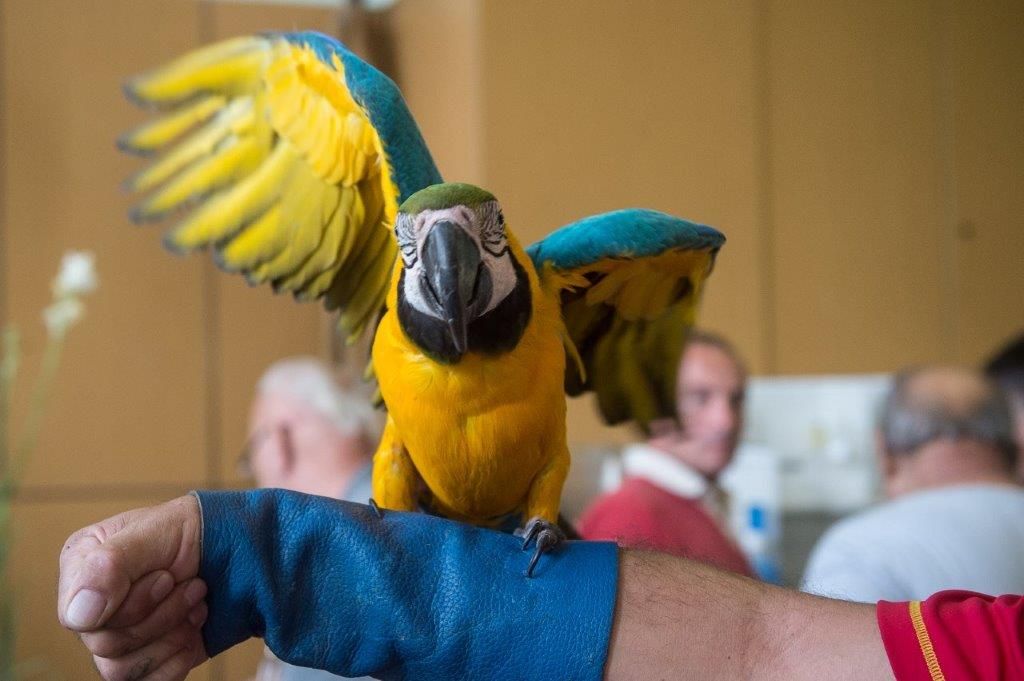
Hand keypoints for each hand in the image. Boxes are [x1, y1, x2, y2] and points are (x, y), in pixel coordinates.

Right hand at [57, 495, 207, 679]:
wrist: (235, 550)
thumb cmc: (193, 530)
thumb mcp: (155, 530)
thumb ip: (110, 566)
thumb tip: (78, 616)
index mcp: (83, 567)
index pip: (79, 615)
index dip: (129, 604)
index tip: (166, 577)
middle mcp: (93, 605)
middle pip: (104, 645)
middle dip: (161, 615)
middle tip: (193, 585)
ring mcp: (118, 634)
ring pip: (120, 669)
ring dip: (171, 637)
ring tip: (197, 604)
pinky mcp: (145, 656)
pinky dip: (176, 661)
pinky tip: (194, 631)